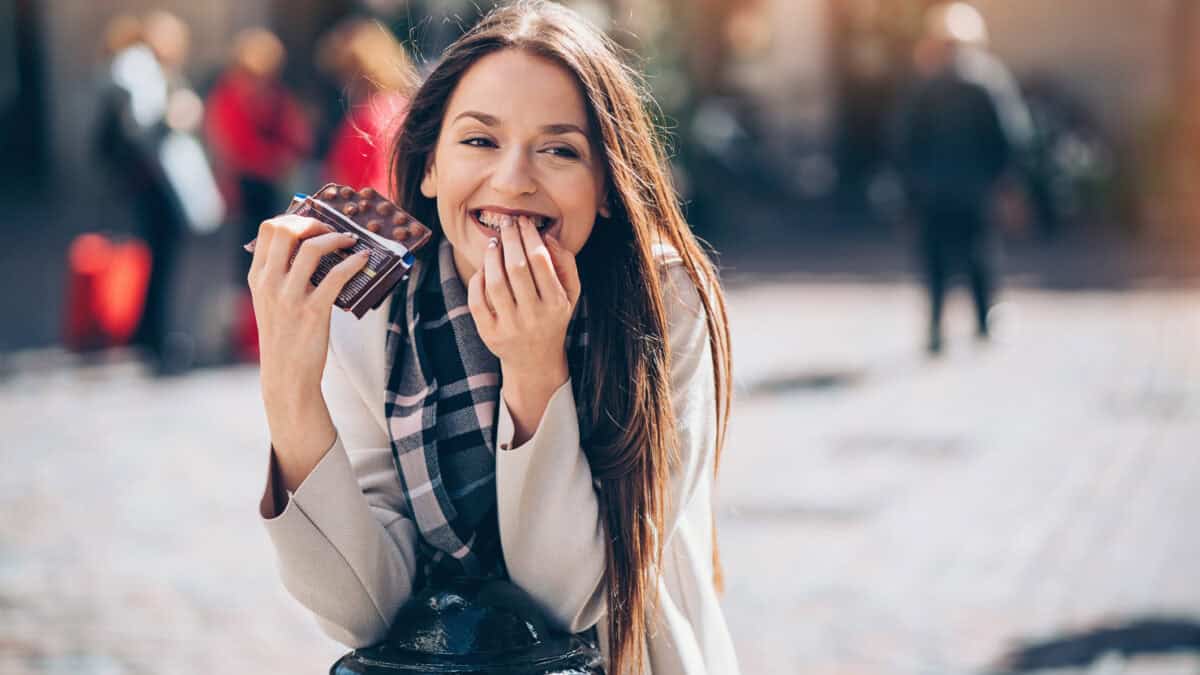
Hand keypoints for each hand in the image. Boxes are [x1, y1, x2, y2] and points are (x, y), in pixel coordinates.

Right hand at [247, 214, 369, 461]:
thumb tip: (311, 247)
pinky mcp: (313, 312)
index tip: (313, 223)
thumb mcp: (271, 303)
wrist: (286, 377)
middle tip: (332, 231)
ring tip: (350, 242)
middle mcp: (270, 283)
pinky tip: (363, 260)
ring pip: (310, 248)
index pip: (268, 229)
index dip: (294, 218)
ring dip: (335, 239)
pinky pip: (336, 276)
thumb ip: (282, 276)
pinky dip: (353, 263)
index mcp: (258, 277)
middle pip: (285, 230)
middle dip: (313, 222)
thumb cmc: (285, 337)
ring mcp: (289, 297)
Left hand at [467, 215, 580, 441]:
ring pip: (495, 282)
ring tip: (494, 243)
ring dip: (492, 256)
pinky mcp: (490, 333)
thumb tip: (546, 237)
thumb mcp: (570, 294)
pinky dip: (478, 280)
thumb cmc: (553, 318)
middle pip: (516, 267)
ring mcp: (510, 326)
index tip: (524, 222)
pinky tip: (485, 269)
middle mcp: (533, 315)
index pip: (540, 260)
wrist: (535, 361)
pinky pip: (477, 301)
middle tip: (506, 224)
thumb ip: (566, 263)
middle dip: (510, 239)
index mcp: (556, 303)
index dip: (529, 236)